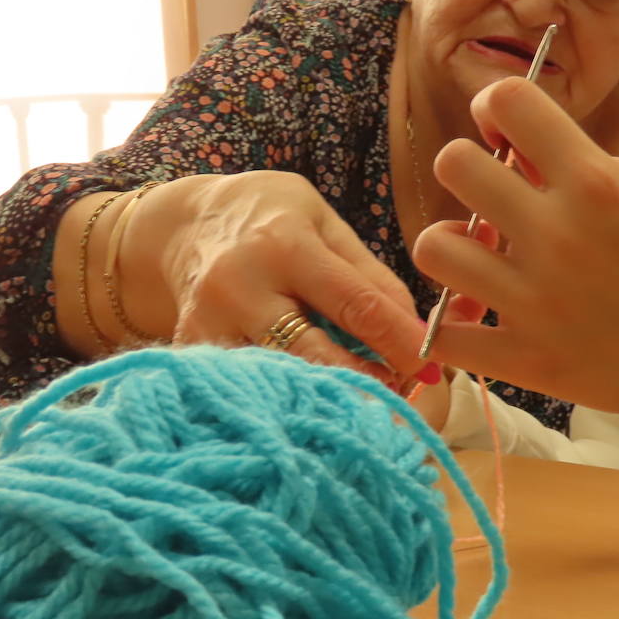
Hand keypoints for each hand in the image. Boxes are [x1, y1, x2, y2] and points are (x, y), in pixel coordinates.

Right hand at [125, 171, 431, 383]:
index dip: (400, 342)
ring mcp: (209, 323)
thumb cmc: (271, 219)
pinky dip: (283, 395)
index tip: (432, 368)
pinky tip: (308, 396)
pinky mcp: (191, 349)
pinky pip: (249, 384)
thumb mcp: (325, 225)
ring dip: (326, 396)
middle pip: (316, 356)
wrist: (186, 224)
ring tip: (359, 399)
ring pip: (280, 380)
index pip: (357, 306)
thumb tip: (416, 331)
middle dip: (366, 382)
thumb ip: (370, 276)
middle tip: (400, 396)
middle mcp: (242, 287)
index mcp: (285, 246)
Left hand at [411, 77, 618, 413]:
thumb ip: (590, 159)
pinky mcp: (526, 358)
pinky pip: (447, 339)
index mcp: (593, 183)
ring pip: (435, 248)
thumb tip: (524, 152)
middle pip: (455, 165)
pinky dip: (451, 329)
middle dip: (466, 170)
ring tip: (479, 259)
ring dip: (453, 248)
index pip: (510, 102)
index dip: (496, 106)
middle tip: (489, 195)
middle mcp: (556, 235)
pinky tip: (474, 320)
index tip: (502, 129)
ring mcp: (535, 300)